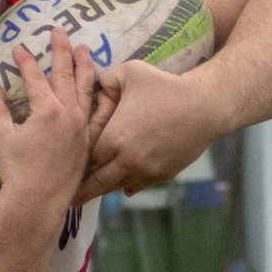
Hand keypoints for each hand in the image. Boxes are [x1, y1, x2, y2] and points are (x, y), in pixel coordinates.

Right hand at [0, 28, 91, 214]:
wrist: (38, 201)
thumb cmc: (16, 170)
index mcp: (46, 110)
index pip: (35, 76)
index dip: (25, 60)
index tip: (18, 48)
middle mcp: (69, 113)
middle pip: (65, 74)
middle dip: (60, 50)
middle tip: (59, 31)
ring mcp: (82, 126)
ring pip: (86, 88)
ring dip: (85, 66)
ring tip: (84, 48)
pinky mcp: (88, 140)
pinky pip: (99, 113)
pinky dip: (102, 98)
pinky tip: (104, 88)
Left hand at [75, 61, 222, 203]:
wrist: (204, 105)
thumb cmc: (166, 86)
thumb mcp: (131, 72)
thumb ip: (106, 78)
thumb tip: (95, 84)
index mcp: (113, 138)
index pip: (87, 158)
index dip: (78, 163)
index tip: (68, 170)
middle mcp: (127, 161)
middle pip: (98, 182)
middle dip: (84, 190)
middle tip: (71, 199)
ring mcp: (146, 171)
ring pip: (117, 187)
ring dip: (106, 189)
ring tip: (93, 194)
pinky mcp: (162, 176)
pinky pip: (138, 186)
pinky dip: (128, 186)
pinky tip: (122, 188)